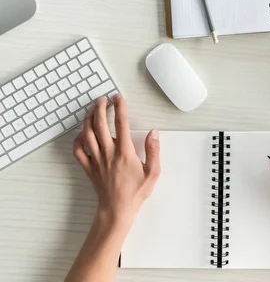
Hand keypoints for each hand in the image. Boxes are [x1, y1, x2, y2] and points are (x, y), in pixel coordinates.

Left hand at [72, 94, 160, 228]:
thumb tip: (153, 133)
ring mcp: (96, 160)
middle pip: (100, 124)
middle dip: (100, 108)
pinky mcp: (89, 168)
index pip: (121, 124)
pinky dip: (78, 139)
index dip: (120, 108)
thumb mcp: (153, 172)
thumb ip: (154, 151)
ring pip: (87, 134)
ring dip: (88, 119)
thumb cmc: (136, 192)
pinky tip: (82, 133)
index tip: (118, 98)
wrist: (117, 210)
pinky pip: (78, 151)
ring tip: (92, 110)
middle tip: (103, 99)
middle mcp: (108, 153)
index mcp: (124, 152)